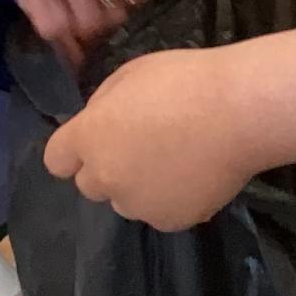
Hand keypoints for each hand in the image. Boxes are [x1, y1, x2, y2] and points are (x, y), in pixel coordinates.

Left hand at [9, 0, 150, 71]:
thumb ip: (45, 20)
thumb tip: (74, 59)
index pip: (56, 28)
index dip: (67, 45)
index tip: (75, 47)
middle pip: (92, 24)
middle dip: (94, 34)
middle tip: (95, 29)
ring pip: (117, 11)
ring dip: (114, 17)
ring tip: (107, 7)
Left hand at [43, 46, 256, 230]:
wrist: (240, 112)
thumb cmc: (186, 80)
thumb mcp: (131, 74)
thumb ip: (105, 105)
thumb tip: (101, 123)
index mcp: (90, 137)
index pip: (56, 160)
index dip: (74, 150)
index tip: (95, 140)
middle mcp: (106, 178)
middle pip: (90, 185)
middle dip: (108, 168)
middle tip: (143, 146)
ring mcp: (139, 205)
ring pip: (127, 201)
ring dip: (139, 186)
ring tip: (175, 161)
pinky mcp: (172, 222)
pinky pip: (161, 212)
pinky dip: (173, 198)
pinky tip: (196, 175)